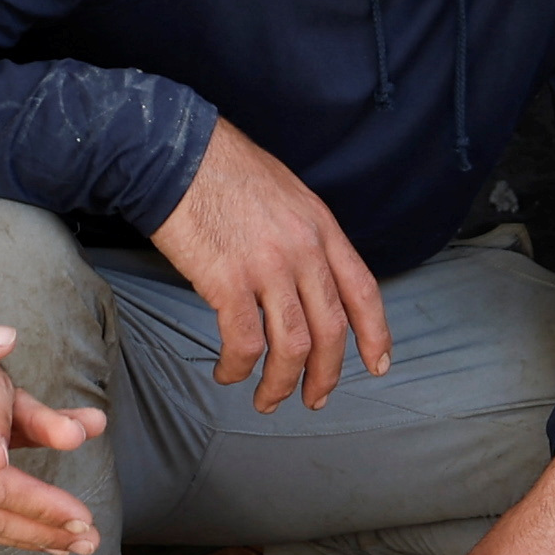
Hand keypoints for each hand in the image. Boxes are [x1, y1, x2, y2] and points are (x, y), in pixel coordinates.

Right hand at [150, 120, 390, 410]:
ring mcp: (267, 266)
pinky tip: (228, 373)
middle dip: (326, 374)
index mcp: (321, 228)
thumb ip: (304, 236)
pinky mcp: (227, 280)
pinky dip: (238, 367)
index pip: (362, 290)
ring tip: (268, 401)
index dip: (375, 333)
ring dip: (282, 383)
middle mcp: (303, 250)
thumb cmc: (222, 170)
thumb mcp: (286, 194)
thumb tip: (306, 279)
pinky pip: (244, 341)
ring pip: (292, 345)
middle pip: (331, 329)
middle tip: (316, 399)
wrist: (175, 153)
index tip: (378, 364)